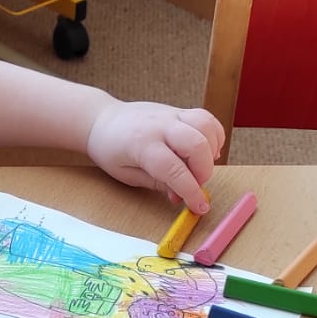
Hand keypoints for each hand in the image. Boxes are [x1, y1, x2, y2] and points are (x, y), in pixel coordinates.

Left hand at [85, 101, 224, 212]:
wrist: (102, 120)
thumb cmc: (110, 150)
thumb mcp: (126, 174)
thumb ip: (156, 183)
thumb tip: (181, 194)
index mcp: (142, 144)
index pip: (174, 169)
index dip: (191, 191)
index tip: (200, 207)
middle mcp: (160, 126)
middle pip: (196, 145)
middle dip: (204, 172)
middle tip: (196, 185)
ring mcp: (171, 115)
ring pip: (206, 126)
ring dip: (211, 152)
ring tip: (200, 167)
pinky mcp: (179, 111)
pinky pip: (206, 119)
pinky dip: (214, 136)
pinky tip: (206, 151)